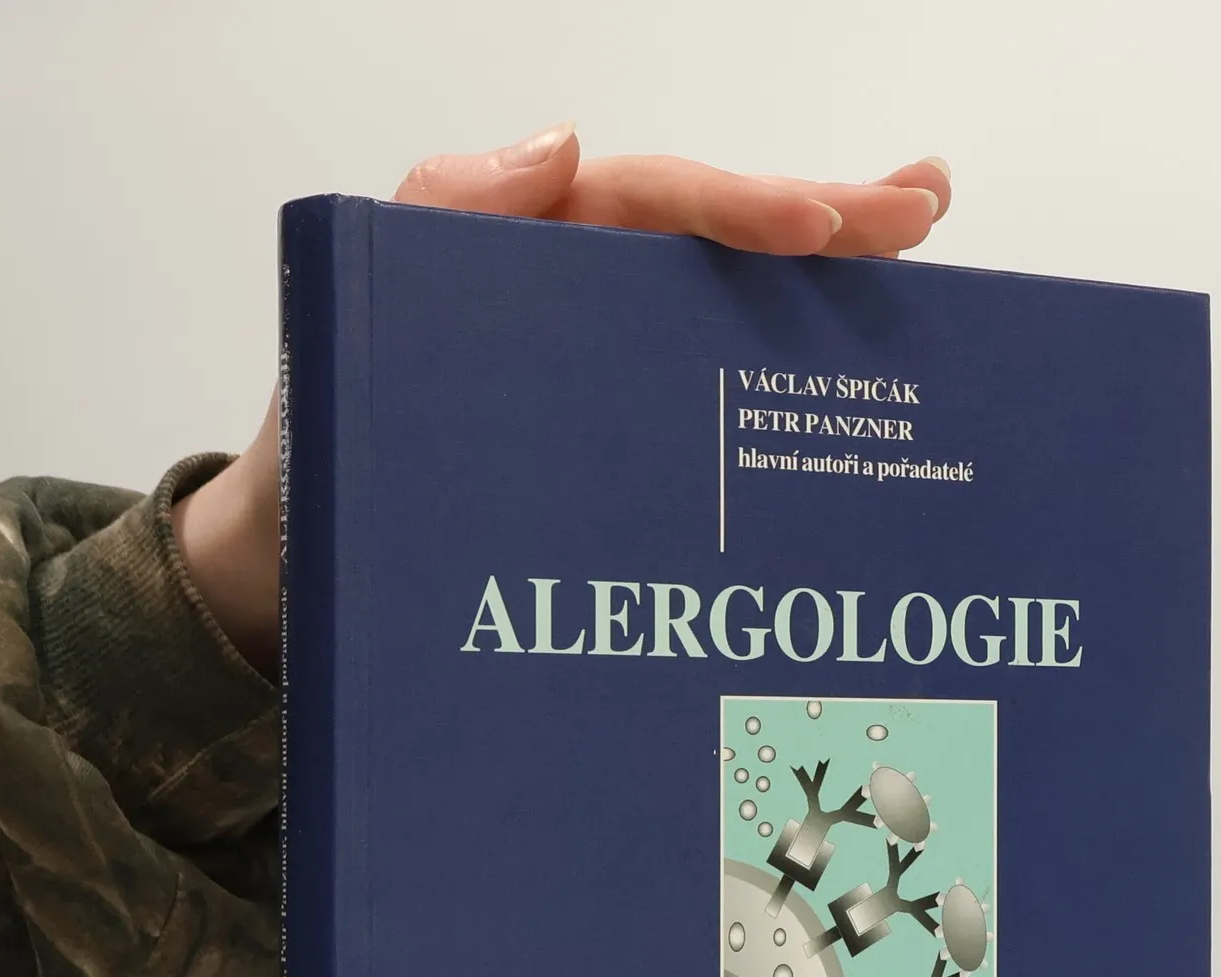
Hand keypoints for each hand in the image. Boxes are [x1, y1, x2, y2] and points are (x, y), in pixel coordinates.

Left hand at [175, 127, 952, 670]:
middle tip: (921, 210)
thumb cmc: (315, 468)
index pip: (650, 203)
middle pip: (713, 249)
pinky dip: (788, 405)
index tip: (829, 225)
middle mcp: (577, 309)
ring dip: (823, 297)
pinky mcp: (620, 458)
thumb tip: (562, 146)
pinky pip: (713, 416)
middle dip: (822, 222)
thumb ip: (438, 227)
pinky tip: (860, 409)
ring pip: (728, 324)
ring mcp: (605, 384)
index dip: (743, 207)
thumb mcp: (356, 338)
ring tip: (916, 265)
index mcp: (525, 262)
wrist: (298, 585)